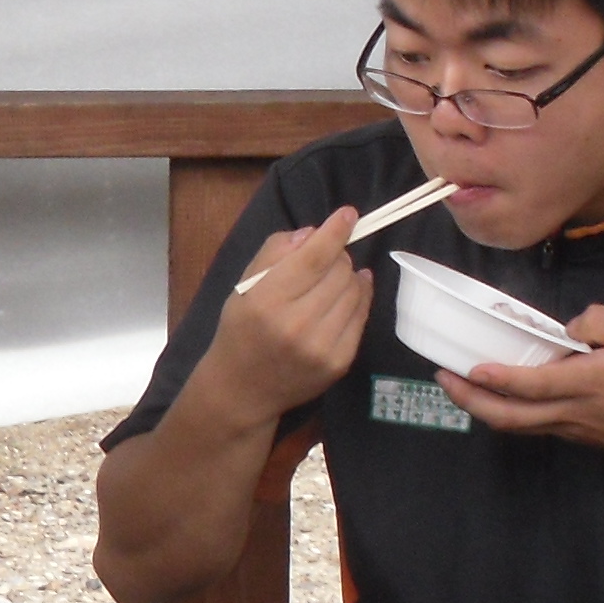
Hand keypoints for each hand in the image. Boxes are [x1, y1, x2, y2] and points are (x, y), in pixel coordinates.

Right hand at [199, 211, 372, 421]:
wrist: (243, 389)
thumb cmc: (241, 330)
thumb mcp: (245, 286)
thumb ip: (275, 252)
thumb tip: (314, 233)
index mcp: (267, 301)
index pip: (313, 257)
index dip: (334, 232)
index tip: (348, 213)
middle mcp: (296, 325)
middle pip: (339, 271)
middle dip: (337, 257)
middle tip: (327, 259)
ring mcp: (321, 347)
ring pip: (354, 290)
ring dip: (349, 277)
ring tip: (334, 278)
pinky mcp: (339, 362)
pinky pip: (362, 316)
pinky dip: (359, 298)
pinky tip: (349, 293)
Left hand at [444, 300, 603, 462]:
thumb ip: (600, 322)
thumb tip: (568, 330)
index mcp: (585, 384)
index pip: (530, 384)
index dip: (496, 378)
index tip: (467, 367)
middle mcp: (570, 412)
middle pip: (508, 416)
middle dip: (469, 400)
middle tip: (443, 380)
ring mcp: (570, 428)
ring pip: (515, 425)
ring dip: (483, 408)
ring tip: (460, 385)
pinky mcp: (575, 435)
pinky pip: (532, 425)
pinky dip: (507, 411)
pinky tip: (500, 394)